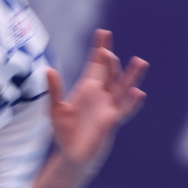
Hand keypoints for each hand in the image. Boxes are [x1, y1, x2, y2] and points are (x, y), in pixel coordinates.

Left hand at [46, 30, 147, 179]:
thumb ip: (54, 90)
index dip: (99, 49)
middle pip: (110, 73)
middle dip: (110, 61)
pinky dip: (132, 102)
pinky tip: (138, 92)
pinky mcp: (112, 121)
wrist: (71, 155)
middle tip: (106, 51)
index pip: (96, 64)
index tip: (103, 33)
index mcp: (88, 88)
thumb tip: (48, 69)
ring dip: (131, 76)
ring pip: (123, 87)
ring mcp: (108, 107)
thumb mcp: (55, 109)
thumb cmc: (64, 132)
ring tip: (140, 62)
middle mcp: (101, 95)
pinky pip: (124, 109)